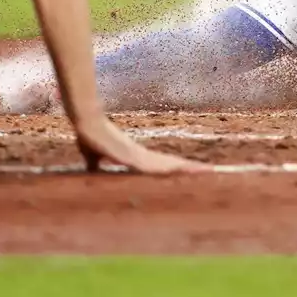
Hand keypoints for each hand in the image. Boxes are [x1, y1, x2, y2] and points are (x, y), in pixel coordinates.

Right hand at [75, 115, 211, 173]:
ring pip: (166, 164)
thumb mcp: (93, 157)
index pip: (161, 165)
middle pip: (169, 164)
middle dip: (188, 168)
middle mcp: (142, 155)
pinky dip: (166, 170)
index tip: (190, 172)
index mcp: (137, 156)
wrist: (87, 124)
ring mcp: (138, 155)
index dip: (176, 169)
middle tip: (210, 171)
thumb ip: (96, 165)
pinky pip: (153, 166)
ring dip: (184, 168)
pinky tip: (177, 172)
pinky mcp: (132, 156)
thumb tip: (92, 171)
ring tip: (203, 171)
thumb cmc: (91, 137)